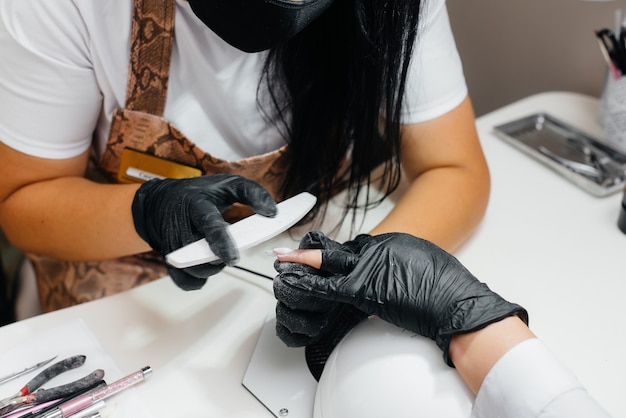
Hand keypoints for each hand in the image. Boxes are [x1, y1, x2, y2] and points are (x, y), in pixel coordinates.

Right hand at [132, 174, 276, 289]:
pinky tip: (207, 267)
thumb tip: (272, 212)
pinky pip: (184, 281)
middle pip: (200, 255)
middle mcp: (181, 226)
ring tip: (219, 253)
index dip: (222, 243)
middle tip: (230, 249)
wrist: (163, 200)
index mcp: (196, 204)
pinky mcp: (170, 260)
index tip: (234, 258)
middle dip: (219, 258)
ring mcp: (172, 244)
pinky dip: (199, 280)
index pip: (209, 226)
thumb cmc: (199, 193)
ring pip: (194, 270)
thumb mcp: (228, 184)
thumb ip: (252, 193)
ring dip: (212, 268)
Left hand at [274, 232, 527, 365]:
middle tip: (290, 254)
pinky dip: (307, 284)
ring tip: (282, 262)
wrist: (457, 303)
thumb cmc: (449, 289)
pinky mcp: (364, 288)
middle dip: (312, 254)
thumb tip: (394, 275)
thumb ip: (402, 265)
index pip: (355, 249)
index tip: (320, 258)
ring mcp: (369, 266)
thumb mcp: (424, 264)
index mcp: (392, 242)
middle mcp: (378, 249)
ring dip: (300, 265)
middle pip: (338, 252)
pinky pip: (328, 287)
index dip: (336, 258)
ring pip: (327, 264)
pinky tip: (291, 281)